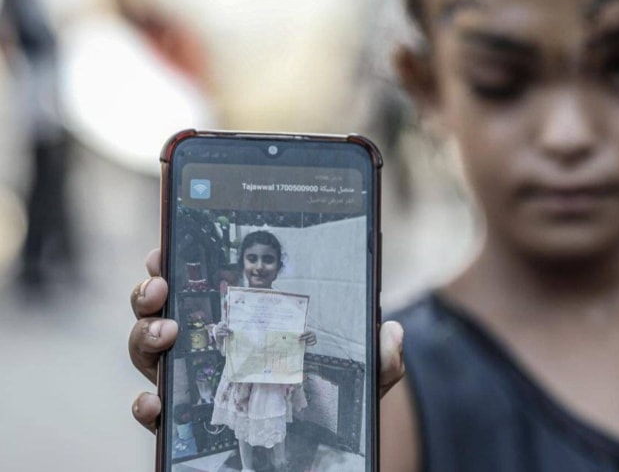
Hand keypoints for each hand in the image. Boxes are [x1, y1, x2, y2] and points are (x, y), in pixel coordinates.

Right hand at [130, 248, 404, 432]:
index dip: (178, 264)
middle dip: (150, 291)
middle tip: (162, 284)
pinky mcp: (188, 422)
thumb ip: (380, 355)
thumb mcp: (361, 374)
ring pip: (148, 350)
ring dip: (145, 334)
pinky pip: (153, 410)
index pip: (203, 285)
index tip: (169, 249)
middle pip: (162, 311)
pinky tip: (156, 401)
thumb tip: (392, 331)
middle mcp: (210, 348)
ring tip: (168, 330)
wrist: (320, 451)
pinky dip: (146, 403)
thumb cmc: (332, 402)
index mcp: (242, 322)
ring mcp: (194, 383)